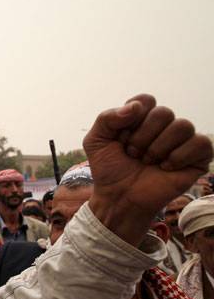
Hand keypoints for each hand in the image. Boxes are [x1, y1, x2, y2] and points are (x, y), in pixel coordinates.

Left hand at [85, 94, 212, 244]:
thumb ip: (107, 117)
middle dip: (142, 137)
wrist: (118, 198)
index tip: (121, 138)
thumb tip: (136, 107)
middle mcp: (164, 127)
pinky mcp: (196, 159)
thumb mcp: (96, 141)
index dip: (131, 119)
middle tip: (133, 154)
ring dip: (158, 147)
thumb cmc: (109, 170)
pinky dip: (180, 156)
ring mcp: (181, 142)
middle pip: (163, 113)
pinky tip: (166, 168)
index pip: (146, 100)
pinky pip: (201, 143)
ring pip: (183, 126)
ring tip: (147, 162)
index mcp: (142, 119)